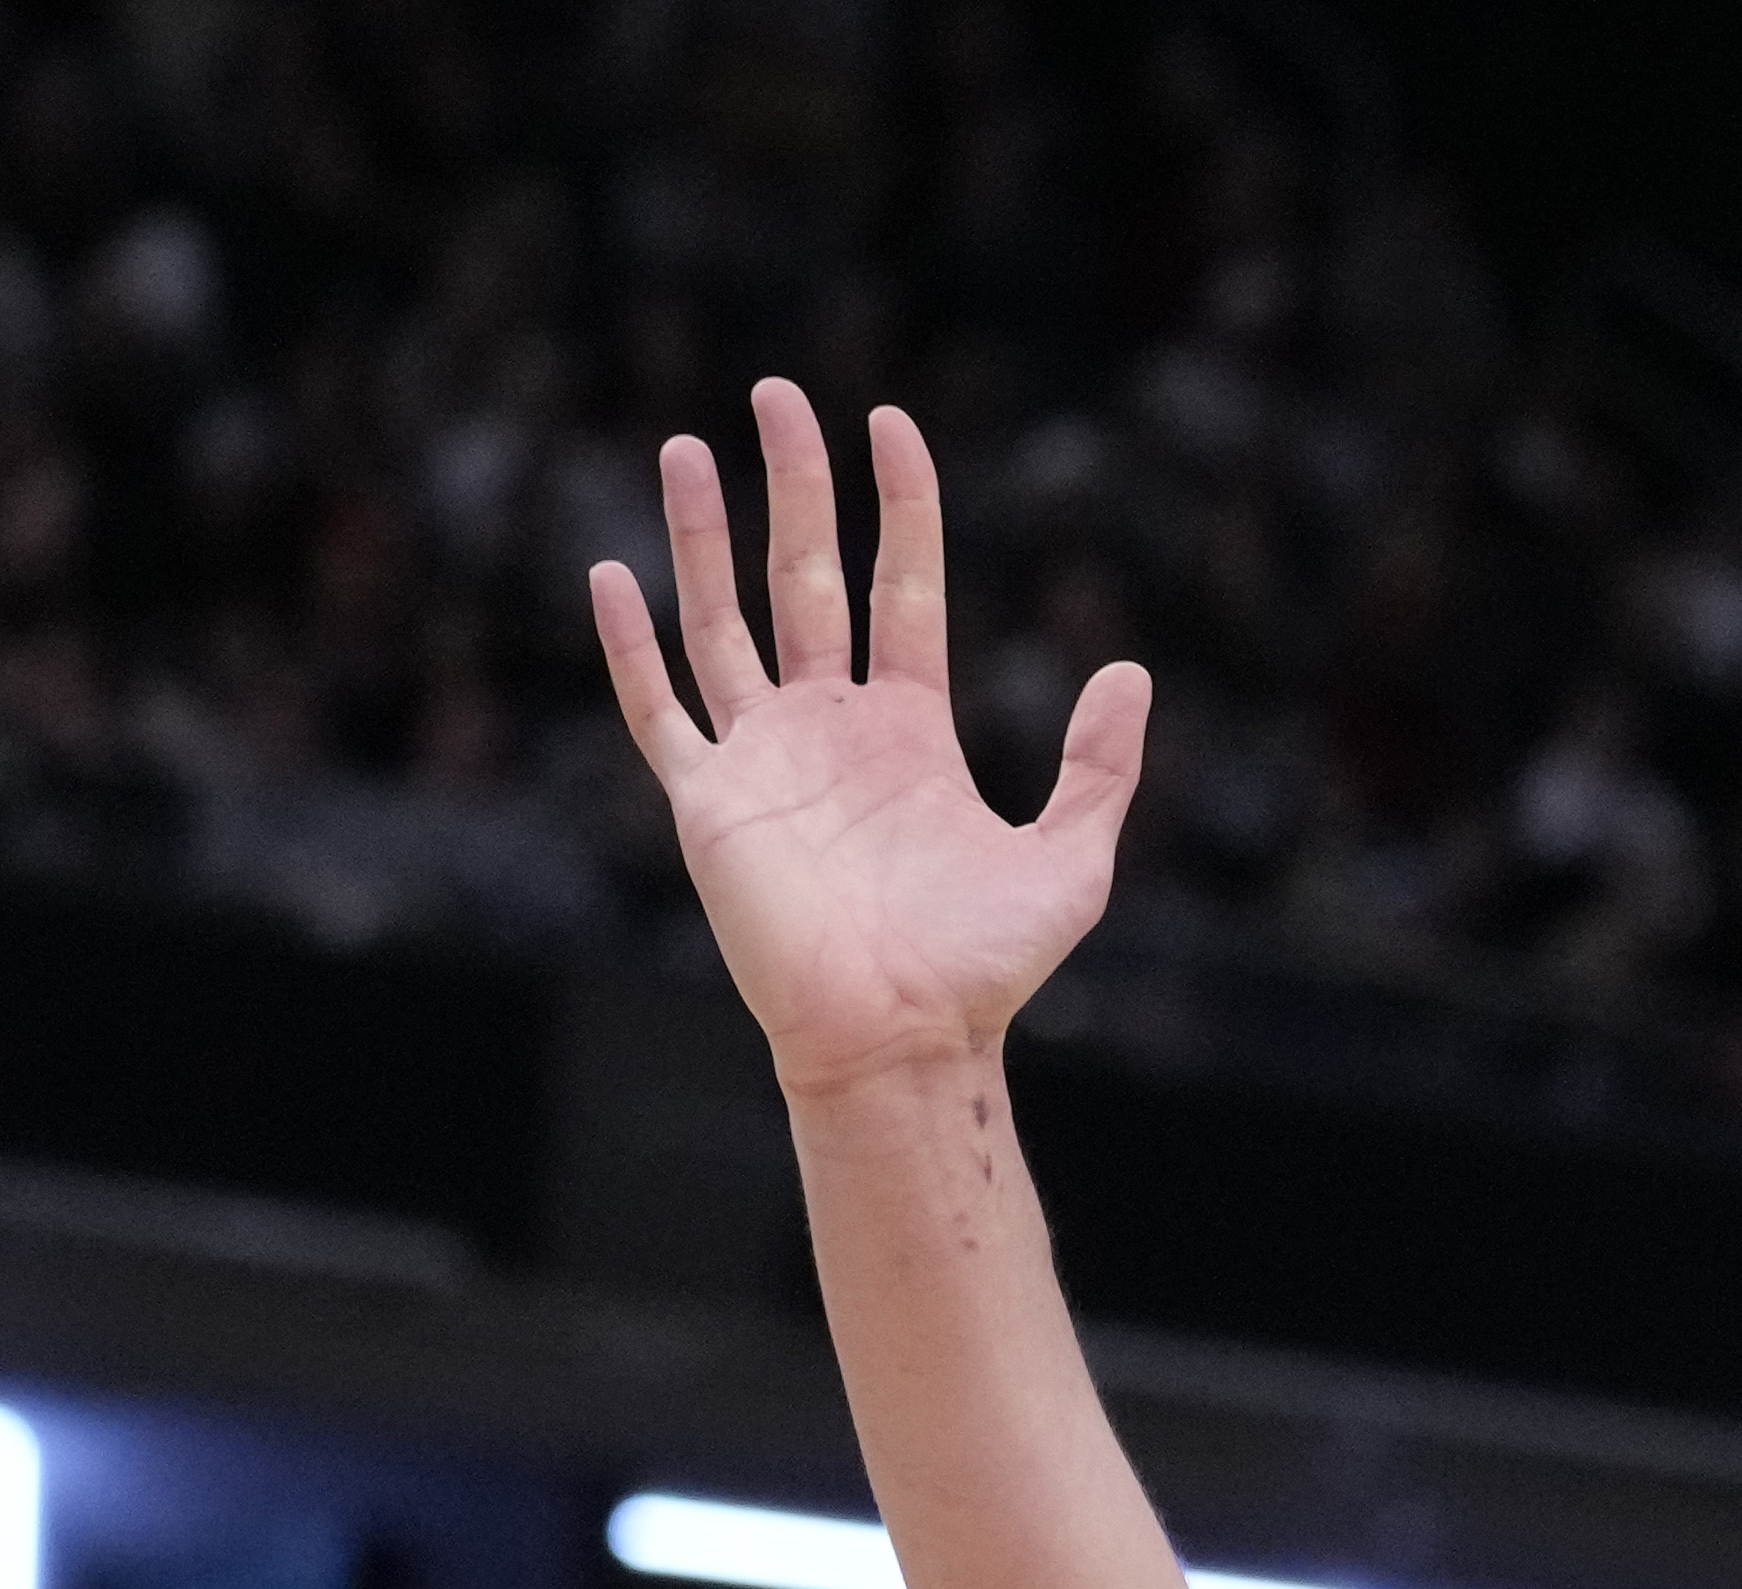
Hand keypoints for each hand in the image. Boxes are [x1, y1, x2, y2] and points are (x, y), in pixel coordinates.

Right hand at [586, 382, 1148, 1096]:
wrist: (903, 1040)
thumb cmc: (985, 968)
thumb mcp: (1072, 860)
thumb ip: (1100, 768)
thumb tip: (1130, 670)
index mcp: (910, 728)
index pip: (900, 585)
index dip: (898, 505)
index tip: (888, 423)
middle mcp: (831, 728)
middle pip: (804, 578)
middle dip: (791, 486)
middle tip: (776, 395)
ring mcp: (764, 759)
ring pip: (721, 620)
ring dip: (703, 536)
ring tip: (686, 447)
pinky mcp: (709, 802)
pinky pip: (659, 708)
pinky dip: (631, 644)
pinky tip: (611, 572)